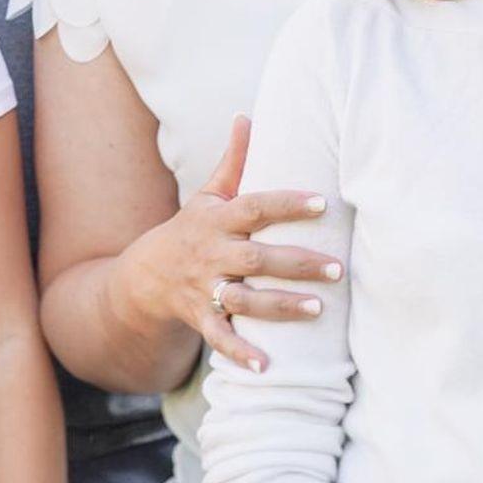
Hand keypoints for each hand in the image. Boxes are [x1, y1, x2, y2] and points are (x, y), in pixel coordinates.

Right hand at [118, 115, 342, 373]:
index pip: (255, 207)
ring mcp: (204, 288)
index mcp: (218, 220)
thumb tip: (248, 116)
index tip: (322, 202)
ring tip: (318, 310)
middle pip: (256, 258)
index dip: (287, 203)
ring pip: (243, 299)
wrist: (145, 276)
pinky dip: (240, 353)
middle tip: (337, 268)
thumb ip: (233, 162)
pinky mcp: (200, 318)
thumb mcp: (207, 196)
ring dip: (279, 306)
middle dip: (297, 264)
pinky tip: (267, 367)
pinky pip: (220, 337)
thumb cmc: (191, 230)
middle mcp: (212, 254)